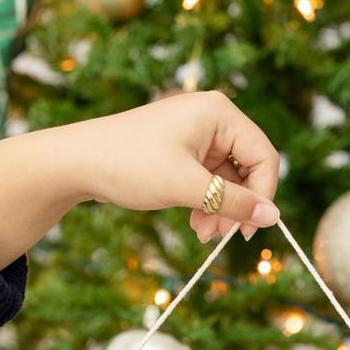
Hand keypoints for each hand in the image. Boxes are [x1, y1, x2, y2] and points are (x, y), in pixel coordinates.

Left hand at [76, 90, 280, 241]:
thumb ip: (233, 203)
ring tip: (203, 234)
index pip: (263, 156)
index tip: (249, 230)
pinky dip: (206, 203)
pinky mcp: (182, 150)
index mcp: (219, 113)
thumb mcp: (186, 187)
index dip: (262, 195)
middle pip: (248, 168)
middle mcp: (212, 117)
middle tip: (222, 236)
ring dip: (220, 209)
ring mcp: (196, 133)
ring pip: (228, 179)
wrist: (76, 162)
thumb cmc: (129, 165)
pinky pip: (209, 179)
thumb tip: (273, 218)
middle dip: (236, 205)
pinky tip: (195, 224)